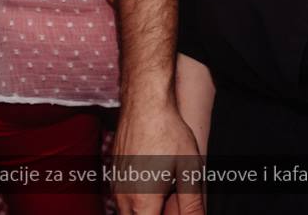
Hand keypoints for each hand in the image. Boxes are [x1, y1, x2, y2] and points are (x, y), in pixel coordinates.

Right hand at [113, 100, 201, 214]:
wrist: (145, 104)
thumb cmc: (167, 132)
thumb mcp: (189, 169)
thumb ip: (192, 202)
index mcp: (142, 201)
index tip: (173, 209)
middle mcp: (123, 198)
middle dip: (156, 214)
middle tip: (173, 198)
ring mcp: (116, 186)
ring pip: (128, 211)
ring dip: (148, 208)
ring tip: (167, 185)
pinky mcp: (115, 175)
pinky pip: (124, 197)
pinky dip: (140, 197)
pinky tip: (156, 178)